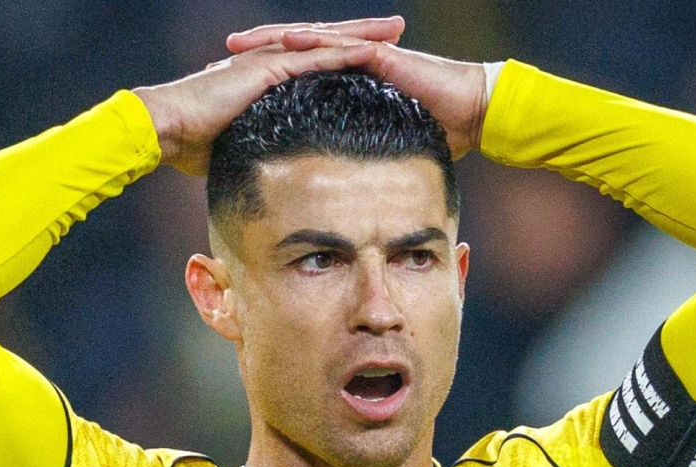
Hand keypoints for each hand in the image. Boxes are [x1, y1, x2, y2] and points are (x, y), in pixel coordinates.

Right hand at [134, 34, 387, 174]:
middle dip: (363, 33)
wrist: (166, 128)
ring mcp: (267, 61)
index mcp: (264, 75)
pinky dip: (342, 53)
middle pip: (325, 42)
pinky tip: (369, 51)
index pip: (312, 59)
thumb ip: (256, 147)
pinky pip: (312, 58)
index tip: (375, 54)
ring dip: (361, 35)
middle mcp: (269, 60)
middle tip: (397, 27)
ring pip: (324, 42)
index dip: (343, 54)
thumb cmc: (191, 143)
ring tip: (394, 30)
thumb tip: (269, 173)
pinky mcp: (265, 69)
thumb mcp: (235, 144)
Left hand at [225, 20, 491, 156]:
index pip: (297, 74)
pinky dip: (314, 43)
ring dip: (273, 41)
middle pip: (295, 52)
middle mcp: (352, 62)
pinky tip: (287, 44)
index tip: (228, 85)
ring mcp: (366, 54)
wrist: (474, 113)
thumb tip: (339, 196)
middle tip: (221, 55)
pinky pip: (341, 46)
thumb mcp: (383, 149)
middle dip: (257, 53)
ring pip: (311, 41)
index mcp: (347, 81)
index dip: (263, 77)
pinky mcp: (381, 55)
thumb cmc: (439, 132)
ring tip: (241, 45)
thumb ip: (359, 161)